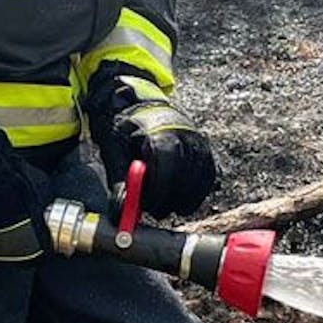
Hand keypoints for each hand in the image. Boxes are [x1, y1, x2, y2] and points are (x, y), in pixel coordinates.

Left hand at [88, 72, 216, 216]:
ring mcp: (200, 142)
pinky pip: (208, 179)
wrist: (141, 109)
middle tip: (153, 210)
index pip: (166, 160)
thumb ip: (120, 184)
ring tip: (163, 203)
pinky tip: (179, 200)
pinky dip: (195, 194)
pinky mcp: (207, 152)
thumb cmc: (126, 130)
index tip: (146, 206)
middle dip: (169, 198)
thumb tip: (122, 214)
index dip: (157, 189)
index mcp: (158, 129)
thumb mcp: (114, 153)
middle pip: (186, 174)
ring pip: (199, 180)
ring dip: (182, 199)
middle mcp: (185, 133)